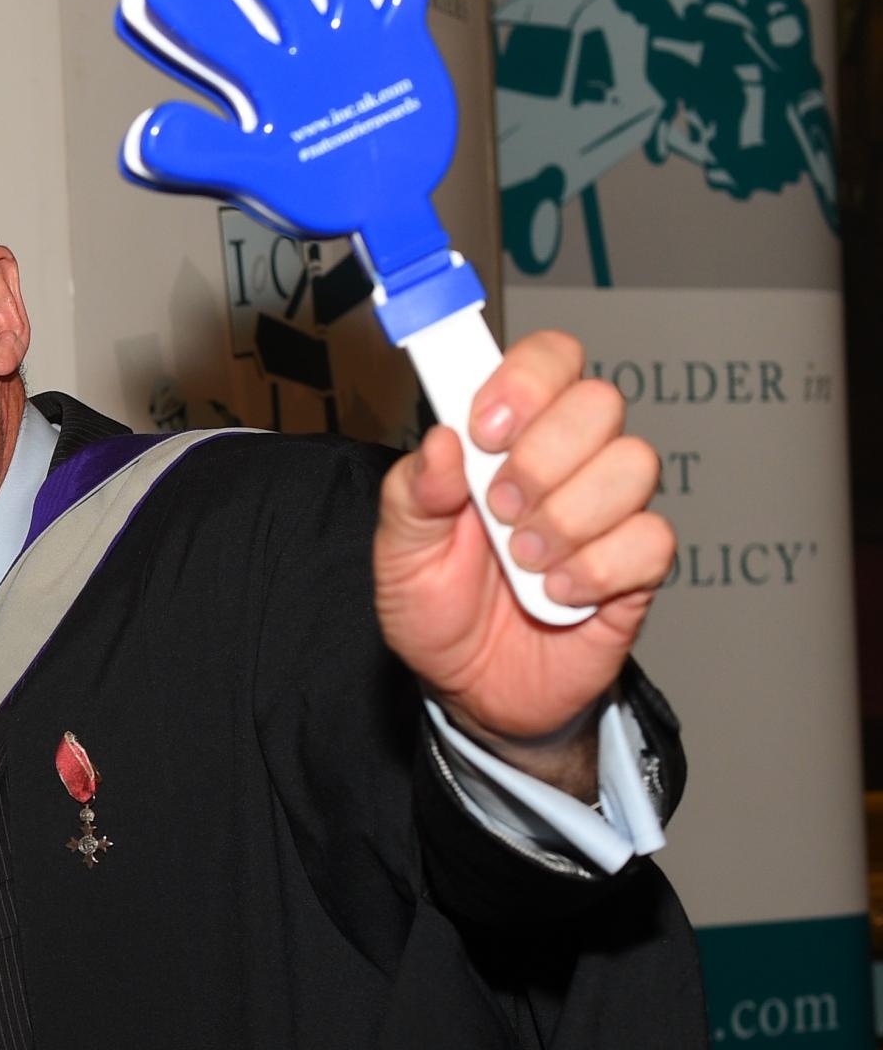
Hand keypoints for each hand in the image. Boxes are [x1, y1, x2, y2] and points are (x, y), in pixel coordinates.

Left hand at [372, 329, 665, 799]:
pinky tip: (556, 595)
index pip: (550, 359)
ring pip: (633, 465)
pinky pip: (650, 539)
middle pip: (599, 402)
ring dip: (564, 518)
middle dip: (541, 458)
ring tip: (521, 562)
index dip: (526, 379)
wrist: (472, 691)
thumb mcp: (399, 553)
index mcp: (511, 437)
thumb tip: (441, 441)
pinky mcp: (638, 566)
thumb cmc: (440, 609)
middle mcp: (570, 461)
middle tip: (498, 510)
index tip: (486, 428)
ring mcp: (610, 510)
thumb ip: (412, 493)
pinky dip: (594, 570)